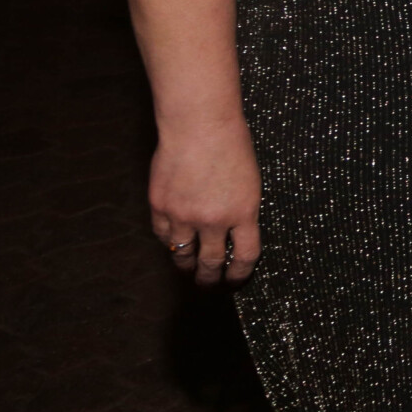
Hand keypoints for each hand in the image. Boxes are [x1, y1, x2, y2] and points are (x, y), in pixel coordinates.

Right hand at [149, 118, 260, 285]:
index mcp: (244, 212)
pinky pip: (163, 234)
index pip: (245, 256)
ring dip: (186, 264)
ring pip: (183, 253)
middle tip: (209, 285)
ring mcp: (184, 215)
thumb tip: (233, 234)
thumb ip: (241, 210)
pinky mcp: (160, 206)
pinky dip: (168, 240)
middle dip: (211, 278)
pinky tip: (172, 241)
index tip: (236, 280)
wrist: (199, 126)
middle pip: (211, 262)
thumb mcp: (250, 181)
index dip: (240, 273)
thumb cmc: (231, 145)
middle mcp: (214, 220)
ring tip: (188, 269)